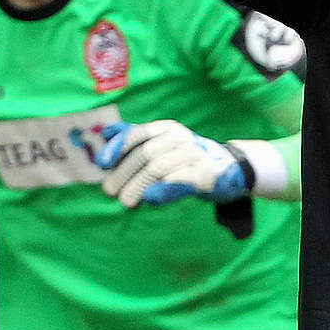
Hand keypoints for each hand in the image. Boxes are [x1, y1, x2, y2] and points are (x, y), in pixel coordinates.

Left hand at [93, 121, 252, 207]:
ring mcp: (194, 156)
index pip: (138, 134)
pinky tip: (149, 199)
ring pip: (158, 168)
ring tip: (125, 200)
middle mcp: (182, 138)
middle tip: (110, 190)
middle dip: (124, 173)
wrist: (228, 167)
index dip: (118, 148)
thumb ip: (136, 138)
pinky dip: (160, 190)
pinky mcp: (205, 175)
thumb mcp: (163, 143)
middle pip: (146, 154)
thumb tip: (105, 132)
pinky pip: (178, 182)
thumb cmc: (186, 157)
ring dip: (137, 186)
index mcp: (168, 128)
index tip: (101, 164)